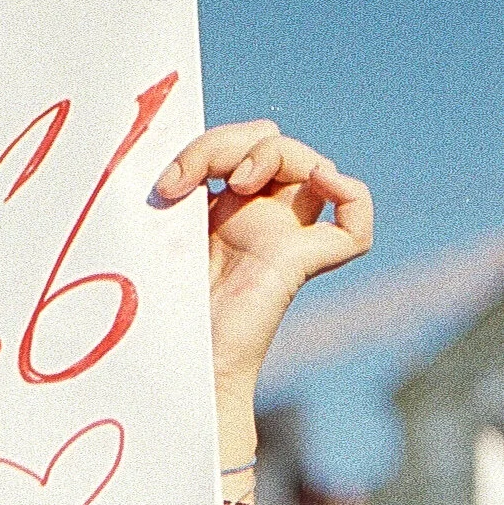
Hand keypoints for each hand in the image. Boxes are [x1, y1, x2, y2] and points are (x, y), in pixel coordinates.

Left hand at [155, 123, 371, 399]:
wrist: (168, 363)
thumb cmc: (150, 310)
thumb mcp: (152, 233)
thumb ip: (168, 190)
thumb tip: (157, 149)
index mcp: (219, 211)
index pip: (238, 144)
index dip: (207, 145)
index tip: (167, 184)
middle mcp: (255, 221)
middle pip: (274, 144)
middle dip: (234, 141)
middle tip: (196, 178)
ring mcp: (282, 239)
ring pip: (311, 165)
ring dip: (275, 153)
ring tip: (236, 182)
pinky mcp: (302, 262)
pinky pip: (355, 225)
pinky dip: (352, 194)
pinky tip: (323, 181)